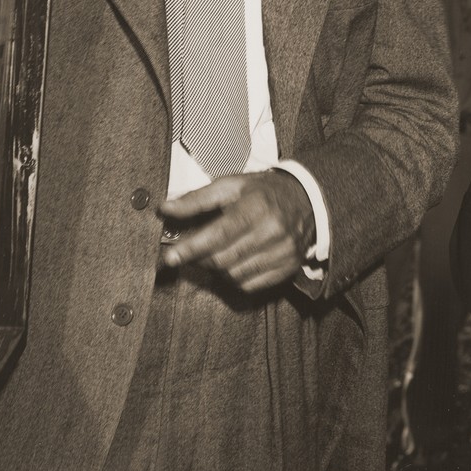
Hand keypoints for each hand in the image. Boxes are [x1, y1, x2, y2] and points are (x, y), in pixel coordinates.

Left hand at [157, 169, 315, 292]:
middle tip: (189, 252)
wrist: (305, 200)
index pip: (219, 234)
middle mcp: (272, 231)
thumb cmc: (262, 192)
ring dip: (216, 269)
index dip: (192, 248)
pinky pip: (250, 285)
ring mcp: (282, 252)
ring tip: (215, 253)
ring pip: (234, 275)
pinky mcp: (287, 268)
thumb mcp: (230, 185)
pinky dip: (234, 278)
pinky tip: (234, 262)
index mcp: (256, 207)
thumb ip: (196, 199)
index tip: (170, 257)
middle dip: (199, 259)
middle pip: (223, 259)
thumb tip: (165, 209)